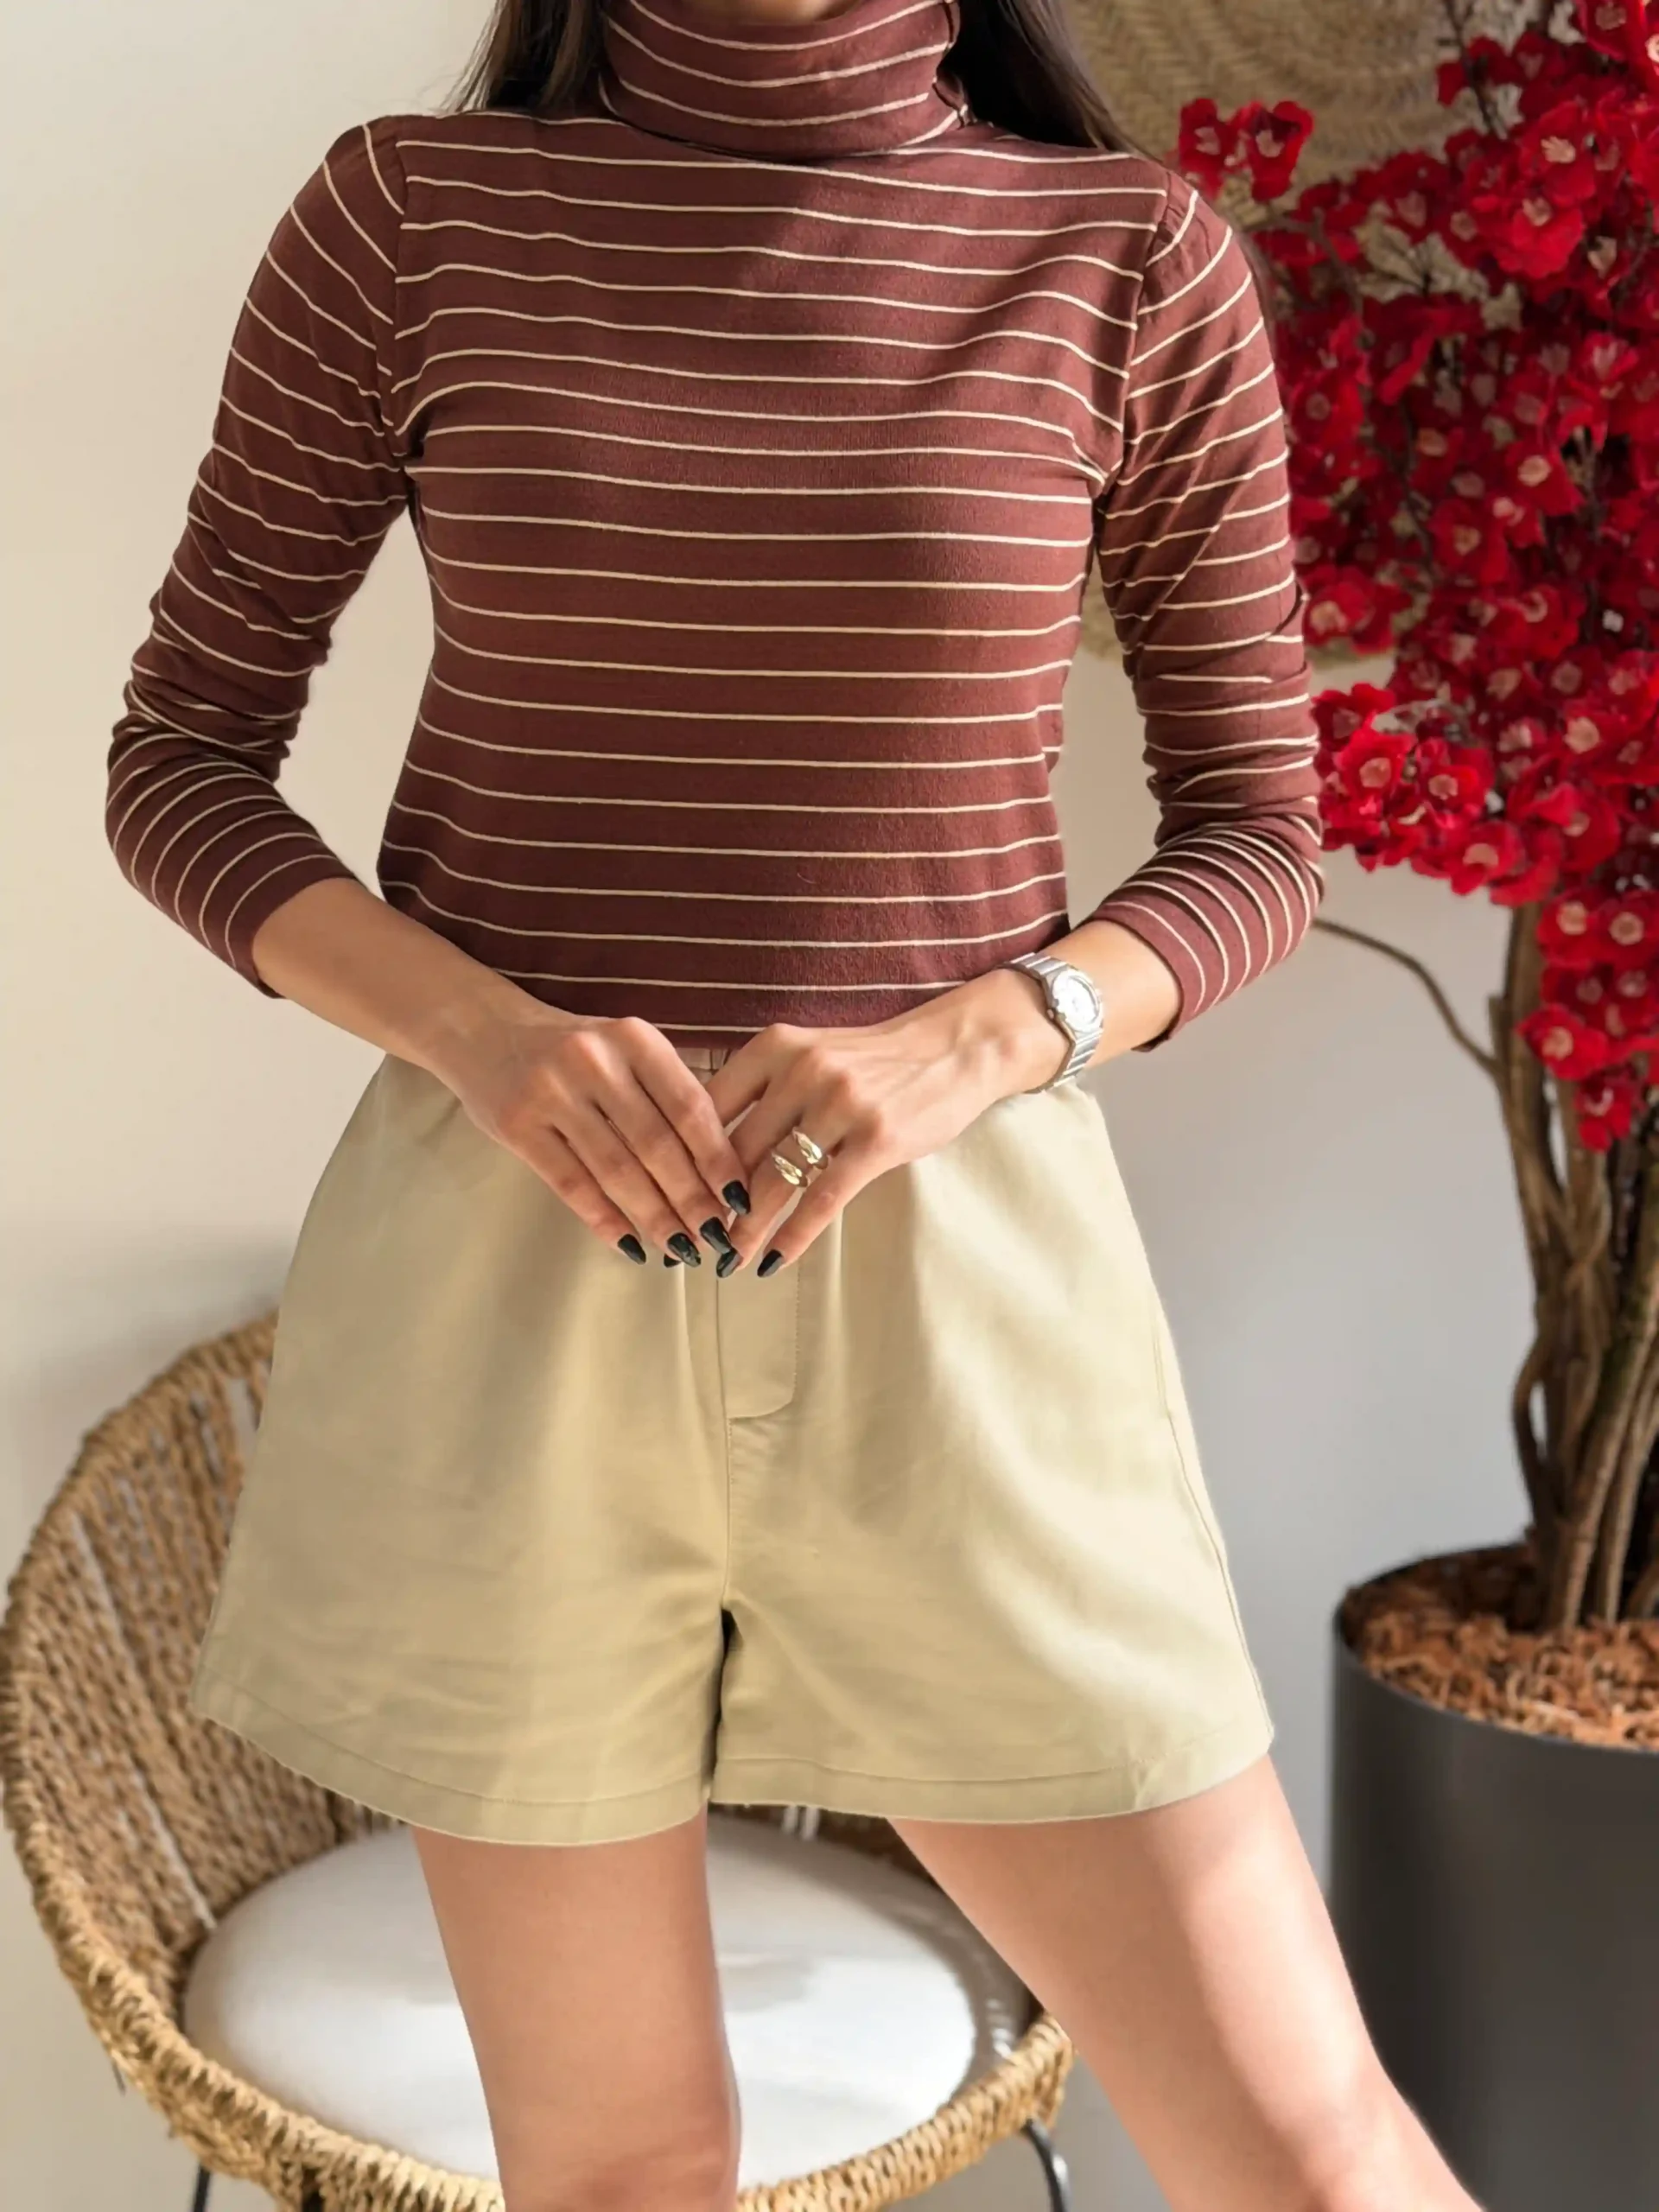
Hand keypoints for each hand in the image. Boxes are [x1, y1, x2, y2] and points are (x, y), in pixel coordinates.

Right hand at [426, 1000, 754, 1266]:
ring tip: (681, 1248)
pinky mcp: (517, 1124)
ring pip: (616, 1170)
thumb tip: (718, 1171)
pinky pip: (571, 1184)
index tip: (740, 1199)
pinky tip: (630, 1245)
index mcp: (633, 1039)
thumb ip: (665, 1093)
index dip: (719, 1158)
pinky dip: (605, 1219)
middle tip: (716, 1237)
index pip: (689, 1107)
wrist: (482, 1027)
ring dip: (654, 1217)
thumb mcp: (624, 1050)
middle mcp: (595, 1061)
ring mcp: (551, 1092)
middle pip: (656, 1144)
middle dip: (692, 1198)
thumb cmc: (572, 1049)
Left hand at [703, 968, 1070, 1272]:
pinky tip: (773, 1261)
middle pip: (736, 1151)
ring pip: (774, 1180)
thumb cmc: (871, 1062)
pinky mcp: (877, 1139)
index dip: (681, 1158)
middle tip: (688, 1238)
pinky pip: (823, 1198)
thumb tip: (701, 1151)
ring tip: (726, 1260)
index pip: (708, 1108)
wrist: (952, 1049)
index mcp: (775, 1047)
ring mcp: (841, 1104)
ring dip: (745, 1229)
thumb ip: (761, 1091)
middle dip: (708, 1202)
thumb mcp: (808, 1054)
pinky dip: (793, 1235)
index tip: (666, 1195)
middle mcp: (802, 1070)